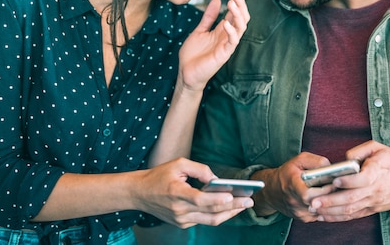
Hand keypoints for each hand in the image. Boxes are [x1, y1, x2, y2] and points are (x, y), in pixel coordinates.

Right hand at [135, 158, 252, 227]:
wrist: (140, 194)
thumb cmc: (159, 176)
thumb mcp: (178, 164)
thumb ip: (199, 169)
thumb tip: (216, 178)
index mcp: (176, 193)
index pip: (199, 199)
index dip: (216, 199)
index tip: (232, 196)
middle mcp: (179, 210)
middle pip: (210, 212)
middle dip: (232, 207)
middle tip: (249, 201)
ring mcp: (181, 219)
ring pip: (210, 220)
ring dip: (229, 214)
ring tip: (244, 205)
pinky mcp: (182, 224)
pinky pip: (204, 221)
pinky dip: (218, 214)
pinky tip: (229, 207)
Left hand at [178, 0, 249, 90]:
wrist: (186, 72)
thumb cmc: (193, 54)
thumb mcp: (200, 30)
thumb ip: (209, 17)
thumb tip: (217, 0)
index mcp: (223, 30)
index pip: (235, 13)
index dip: (236, 0)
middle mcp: (227, 36)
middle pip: (242, 18)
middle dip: (240, 4)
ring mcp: (227, 45)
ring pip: (241, 28)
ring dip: (238, 15)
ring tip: (232, 3)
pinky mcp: (223, 55)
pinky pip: (232, 42)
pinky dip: (231, 31)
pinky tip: (226, 23)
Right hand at [251, 152, 333, 221]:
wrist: (272, 190)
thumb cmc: (286, 174)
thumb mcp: (299, 160)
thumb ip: (315, 161)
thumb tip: (330, 167)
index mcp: (293, 185)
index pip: (310, 194)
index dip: (325, 188)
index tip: (333, 182)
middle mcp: (295, 201)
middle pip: (319, 203)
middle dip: (330, 195)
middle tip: (334, 187)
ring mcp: (299, 212)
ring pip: (322, 210)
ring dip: (328, 202)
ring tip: (328, 191)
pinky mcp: (303, 218)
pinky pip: (319, 214)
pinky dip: (323, 207)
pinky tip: (322, 198)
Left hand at [308, 141, 389, 221]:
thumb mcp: (379, 148)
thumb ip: (361, 150)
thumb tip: (345, 158)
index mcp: (378, 173)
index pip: (363, 179)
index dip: (348, 180)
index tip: (334, 180)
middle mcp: (375, 190)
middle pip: (352, 198)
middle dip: (331, 201)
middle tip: (313, 201)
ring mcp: (373, 202)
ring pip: (350, 209)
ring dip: (331, 211)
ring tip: (314, 210)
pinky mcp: (372, 209)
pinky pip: (353, 215)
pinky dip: (338, 217)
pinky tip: (324, 216)